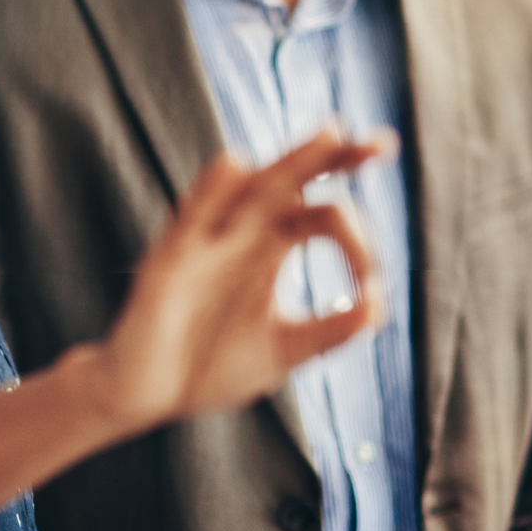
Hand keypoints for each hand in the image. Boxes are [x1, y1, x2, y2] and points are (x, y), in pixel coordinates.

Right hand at [92, 129, 391, 432]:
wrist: (147, 396)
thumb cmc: (210, 366)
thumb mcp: (284, 350)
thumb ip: (329, 331)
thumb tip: (378, 306)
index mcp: (274, 247)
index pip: (325, 212)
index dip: (360, 236)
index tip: (373, 285)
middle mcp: (244, 231)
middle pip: (294, 180)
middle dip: (335, 158)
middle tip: (383, 143)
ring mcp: (209, 239)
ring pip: (255, 186)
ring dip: (294, 161)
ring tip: (331, 135)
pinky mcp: (173, 259)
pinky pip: (193, 215)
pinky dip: (212, 190)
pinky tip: (237, 166)